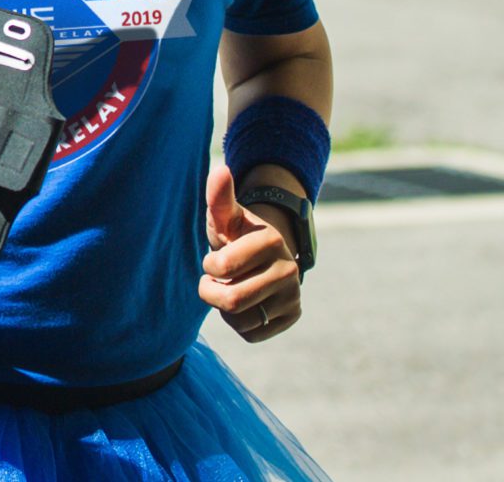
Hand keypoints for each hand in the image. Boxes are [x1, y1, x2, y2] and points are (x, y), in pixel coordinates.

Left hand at [200, 165, 302, 341]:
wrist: (260, 256)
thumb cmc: (234, 234)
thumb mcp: (225, 217)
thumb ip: (219, 197)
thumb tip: (221, 170)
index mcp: (271, 240)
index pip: (221, 269)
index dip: (209, 267)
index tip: (215, 259)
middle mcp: (290, 270)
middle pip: (232, 301)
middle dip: (212, 292)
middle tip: (215, 280)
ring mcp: (294, 295)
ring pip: (241, 320)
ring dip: (225, 308)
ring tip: (233, 286)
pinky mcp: (292, 316)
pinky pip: (252, 334)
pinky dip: (239, 323)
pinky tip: (246, 302)